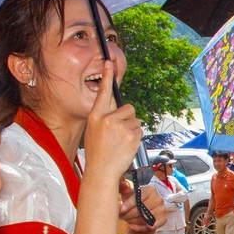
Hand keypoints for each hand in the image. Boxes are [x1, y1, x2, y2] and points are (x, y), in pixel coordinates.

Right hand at [84, 60, 143, 180]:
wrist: (101, 171)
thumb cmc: (97, 153)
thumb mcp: (94, 131)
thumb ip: (104, 118)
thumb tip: (120, 109)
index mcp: (95, 116)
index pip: (102, 92)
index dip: (106, 76)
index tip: (109, 61)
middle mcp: (107, 118)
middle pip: (128, 108)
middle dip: (128, 118)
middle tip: (119, 133)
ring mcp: (120, 126)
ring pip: (135, 120)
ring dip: (132, 130)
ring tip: (121, 142)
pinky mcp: (132, 134)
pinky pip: (139, 130)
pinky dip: (136, 137)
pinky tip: (126, 146)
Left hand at [119, 182, 164, 233]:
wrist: (144, 214)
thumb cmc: (135, 203)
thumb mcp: (129, 195)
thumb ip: (124, 189)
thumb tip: (119, 183)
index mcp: (150, 190)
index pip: (140, 197)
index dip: (129, 204)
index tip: (121, 210)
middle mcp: (158, 198)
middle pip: (141, 209)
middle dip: (129, 214)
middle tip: (122, 216)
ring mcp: (162, 209)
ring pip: (144, 218)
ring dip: (133, 221)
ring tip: (127, 220)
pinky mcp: (163, 219)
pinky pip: (149, 226)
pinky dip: (139, 228)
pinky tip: (132, 226)